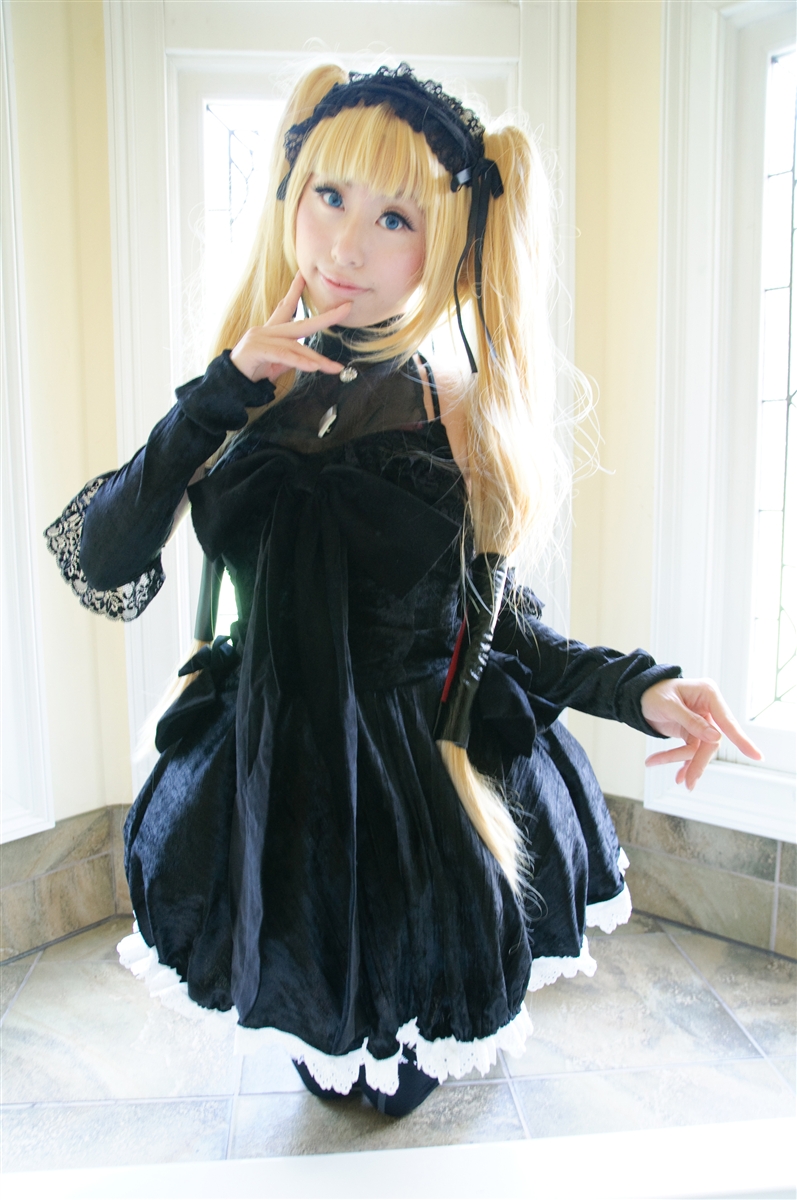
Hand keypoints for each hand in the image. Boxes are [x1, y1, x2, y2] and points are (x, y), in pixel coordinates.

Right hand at [229, 272, 350, 382]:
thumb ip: (291, 358)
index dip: (295, 291)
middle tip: (346, 309)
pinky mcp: (256, 350)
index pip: (285, 307)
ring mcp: (260, 338)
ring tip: (334, 368)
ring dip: (316, 359)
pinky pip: (283, 356)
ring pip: (295, 346)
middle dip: (326, 317)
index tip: (303, 275)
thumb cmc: (251, 372)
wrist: (229, 384)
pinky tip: (313, 368)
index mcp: (270, 331)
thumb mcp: (275, 364)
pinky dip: (300, 362)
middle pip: (301, 323)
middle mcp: (266, 330)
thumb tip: (310, 360)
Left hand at [641, 677, 762, 789]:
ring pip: (700, 750)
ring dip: (683, 762)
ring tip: (660, 767)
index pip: (727, 721)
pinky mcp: (694, 732)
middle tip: (688, 782)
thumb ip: (690, 721)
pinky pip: (692, 751)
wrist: (639, 696)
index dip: (741, 739)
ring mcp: (703, 721)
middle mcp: (709, 708)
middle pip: (712, 742)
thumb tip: (715, 737)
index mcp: (708, 694)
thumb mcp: (667, 705)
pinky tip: (678, 774)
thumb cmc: (652, 694)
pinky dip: (682, 762)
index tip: (756, 755)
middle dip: (697, 762)